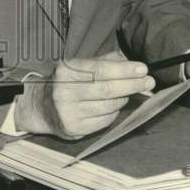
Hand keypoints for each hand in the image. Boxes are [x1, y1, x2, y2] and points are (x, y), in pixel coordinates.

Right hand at [13, 50, 154, 139]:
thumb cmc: (66, 83)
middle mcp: (65, 91)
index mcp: (66, 70)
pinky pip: (104, 121)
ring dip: (123, 98)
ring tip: (128, 92)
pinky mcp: (74, 128)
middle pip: (106, 89)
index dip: (124, 70)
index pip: (100, 70)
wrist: (40, 107)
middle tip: (149, 81)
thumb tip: (129, 61)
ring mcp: (69, 112)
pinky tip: (114, 106)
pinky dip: (115, 112)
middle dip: (131, 85)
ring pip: (108, 106)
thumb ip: (103, 61)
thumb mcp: (78, 66)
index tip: (142, 69)